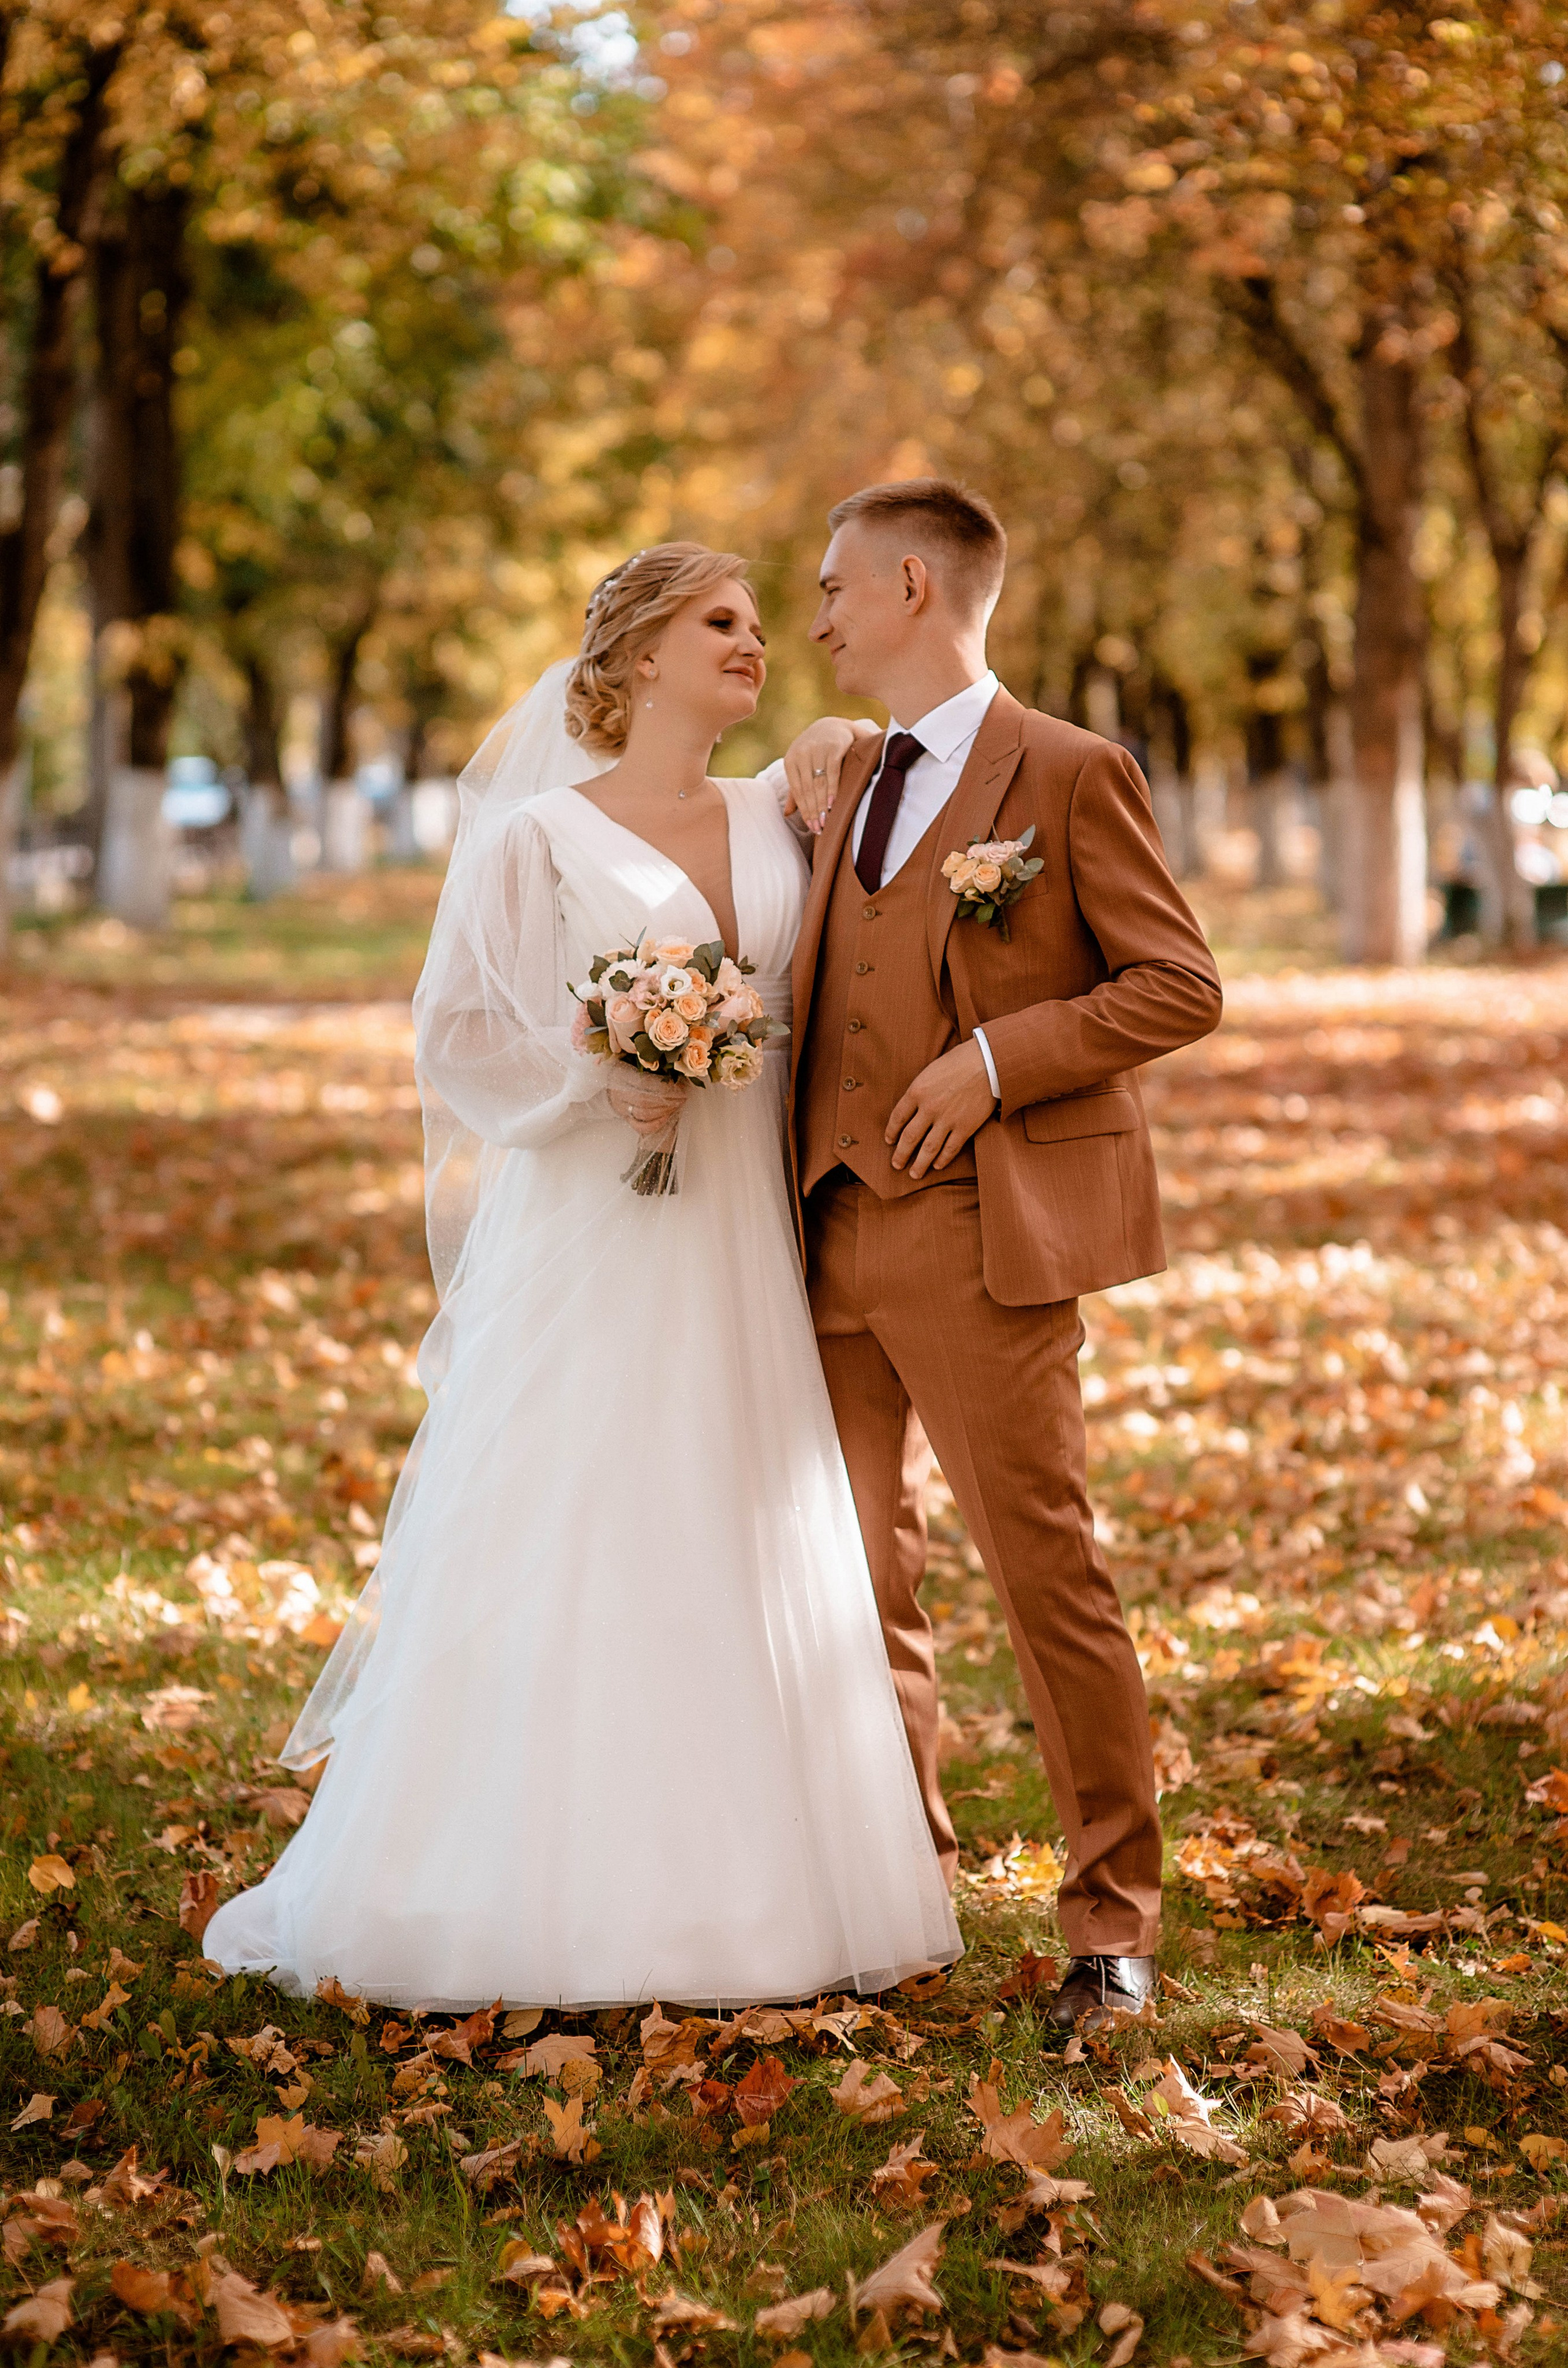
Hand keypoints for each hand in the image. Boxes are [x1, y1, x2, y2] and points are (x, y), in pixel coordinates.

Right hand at [608, 1069, 685, 1135]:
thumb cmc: (630, 1068)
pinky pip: (641, 1127)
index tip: (679, 1086)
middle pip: (644, 1101)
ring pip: (644, 1114)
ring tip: (678, 1104)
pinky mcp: (626, 1119)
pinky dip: (656, 1124)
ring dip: (664, 1110)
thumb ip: (652, 1066)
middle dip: (666, 1100)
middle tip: (682, 1097)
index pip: (645, 1084)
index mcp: (620, 1075)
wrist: (616, 1083)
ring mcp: (621, 1108)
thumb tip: (674, 1073)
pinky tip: (667, 1116)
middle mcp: (618, 1093)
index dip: (664, 1087)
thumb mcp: (637, 1061)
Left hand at [781, 716, 878, 832]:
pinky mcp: (834, 747)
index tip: (812, 827)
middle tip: (819, 828)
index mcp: (791, 760)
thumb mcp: (802, 768)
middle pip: (807, 789)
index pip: (797, 791)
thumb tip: (786, 814)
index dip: (804, 810)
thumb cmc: (816, 752)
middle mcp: (802, 753)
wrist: (834, 725)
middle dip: (813, 811)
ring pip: (819, 782)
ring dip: (822, 804)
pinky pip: (833, 772)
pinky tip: (833, 803)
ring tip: (826, 821)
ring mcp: (818, 749)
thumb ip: (795, 790)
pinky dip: (832, 788)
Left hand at [886, 1040, 995, 1177]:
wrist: (988, 1063)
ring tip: (914, 1174)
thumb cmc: (959, 1062)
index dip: (891, 1132)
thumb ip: (920, 1090)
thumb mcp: (931, 1071)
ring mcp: (947, 1119)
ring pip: (928, 1148)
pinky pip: (950, 1148)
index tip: (889, 1141)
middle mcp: (929, 1108)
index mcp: (917, 1091)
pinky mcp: (965, 1127)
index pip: (897, 1117)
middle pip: (909, 1137)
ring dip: (919, 1164)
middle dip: (901, 1154)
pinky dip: (943, 1159)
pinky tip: (937, 1166)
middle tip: (896, 1165)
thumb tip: (912, 1108)